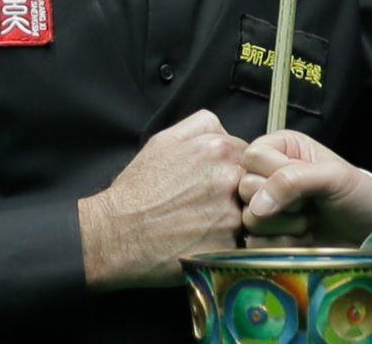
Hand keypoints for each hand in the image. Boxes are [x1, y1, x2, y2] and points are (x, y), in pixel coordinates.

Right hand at [79, 110, 245, 289]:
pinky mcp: (228, 246)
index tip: (222, 184)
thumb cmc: (137, 191)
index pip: (252, 156)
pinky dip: (235, 244)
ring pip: (255, 213)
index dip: (239, 170)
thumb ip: (200, 126)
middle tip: (218, 206)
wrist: (115, 235)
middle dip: (243, 193)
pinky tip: (211, 243)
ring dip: (242, 219)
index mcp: (217, 149)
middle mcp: (229, 177)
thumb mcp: (162, 141)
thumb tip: (225, 129)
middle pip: (257, 182)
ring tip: (213, 226)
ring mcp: (231, 213)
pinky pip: (246, 243)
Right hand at [238, 130, 371, 247]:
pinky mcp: (266, 235)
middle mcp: (267, 174)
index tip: (303, 182)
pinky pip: (254, 242)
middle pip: (244, 188)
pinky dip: (282, 243)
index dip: (274, 174)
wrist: (368, 230)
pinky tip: (303, 237)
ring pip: (248, 218)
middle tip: (308, 203)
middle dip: (282, 202)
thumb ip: (292, 180)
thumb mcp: (332, 177)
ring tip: (309, 219)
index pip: (252, 157)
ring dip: (285, 225)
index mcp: (281, 148)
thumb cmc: (355, 193)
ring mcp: (264, 206)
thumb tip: (256, 206)